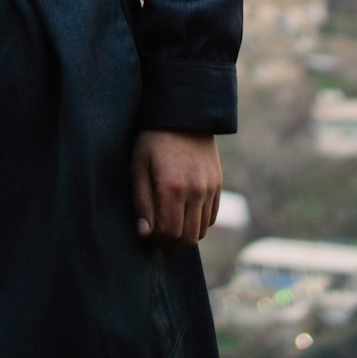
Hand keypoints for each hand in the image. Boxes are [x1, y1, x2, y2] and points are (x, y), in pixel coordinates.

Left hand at [130, 130, 220, 251]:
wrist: (183, 113)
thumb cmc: (153, 138)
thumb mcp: (138, 164)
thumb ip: (141, 200)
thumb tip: (145, 233)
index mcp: (173, 187)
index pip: (170, 233)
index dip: (158, 240)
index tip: (149, 232)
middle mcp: (196, 191)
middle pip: (189, 238)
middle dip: (172, 244)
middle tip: (159, 237)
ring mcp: (210, 188)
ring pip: (202, 230)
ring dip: (186, 234)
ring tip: (170, 224)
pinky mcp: (217, 185)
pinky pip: (211, 217)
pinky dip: (198, 223)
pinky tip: (184, 213)